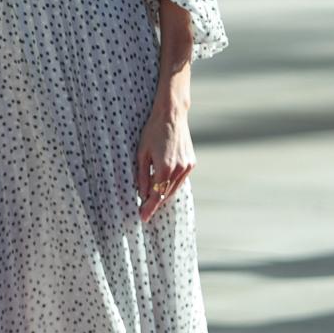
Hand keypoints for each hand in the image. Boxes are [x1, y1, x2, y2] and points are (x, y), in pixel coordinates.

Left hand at [136, 100, 193, 221]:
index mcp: (164, 168)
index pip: (155, 195)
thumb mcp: (141, 153)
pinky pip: (180, 180)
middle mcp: (179, 170)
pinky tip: (163, 182)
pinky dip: (171, 184)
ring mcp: (187, 167)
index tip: (142, 217)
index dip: (149, 208)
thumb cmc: (153, 132)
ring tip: (151, 196)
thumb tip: (141, 193)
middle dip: (155, 202)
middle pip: (165, 194)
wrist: (172, 115)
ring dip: (163, 194)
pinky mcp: (191, 163)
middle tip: (144, 208)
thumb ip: (141, 175)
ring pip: (174, 188)